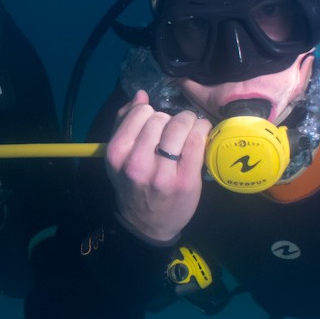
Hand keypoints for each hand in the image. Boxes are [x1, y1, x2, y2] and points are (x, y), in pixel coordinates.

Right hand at [105, 90, 210, 241]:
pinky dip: (202, 130)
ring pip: (180, 125)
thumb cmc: (133, 185)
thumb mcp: (119, 156)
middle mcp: (137, 163)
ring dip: (188, 122)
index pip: (140, 113)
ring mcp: (162, 173)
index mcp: (117, 153)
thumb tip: (140, 95)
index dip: (151, 113)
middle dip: (170, 119)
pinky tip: (201, 133)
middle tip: (174, 131)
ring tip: (188, 130)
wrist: (146, 224)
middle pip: (160, 118)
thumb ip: (124, 122)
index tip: (157, 124)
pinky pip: (197, 140)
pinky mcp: (185, 180)